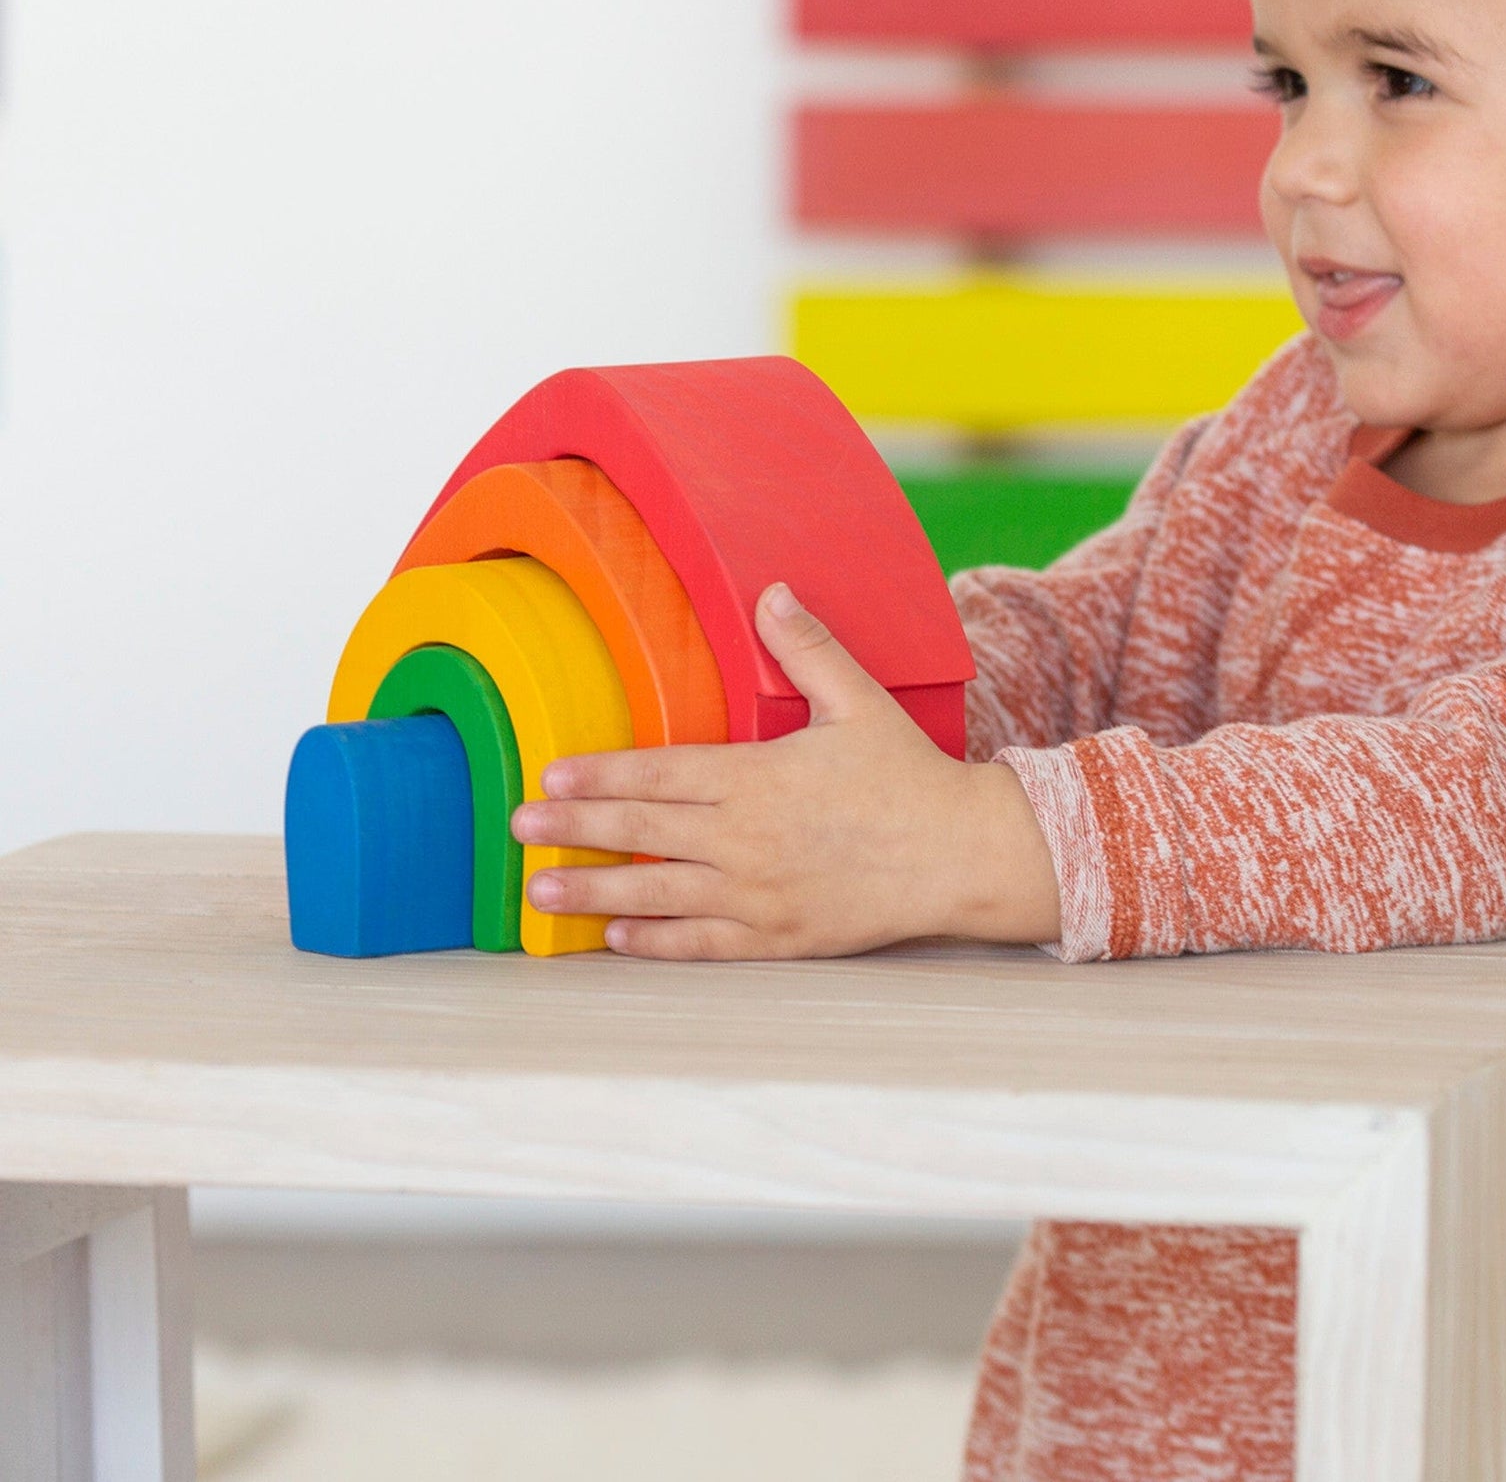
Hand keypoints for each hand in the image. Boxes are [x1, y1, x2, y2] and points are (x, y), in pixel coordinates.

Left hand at [510, 582, 1061, 959]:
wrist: (961, 855)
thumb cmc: (909, 776)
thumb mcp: (860, 701)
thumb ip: (807, 649)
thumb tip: (771, 590)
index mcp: (760, 778)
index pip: (662, 774)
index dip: (603, 776)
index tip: (552, 776)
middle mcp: (748, 839)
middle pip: (644, 832)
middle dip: (575, 829)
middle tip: (515, 828)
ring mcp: (759, 894)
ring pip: (659, 893)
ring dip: (594, 890)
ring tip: (539, 892)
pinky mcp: (779, 937)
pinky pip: (702, 943)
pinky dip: (654, 941)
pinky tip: (615, 936)